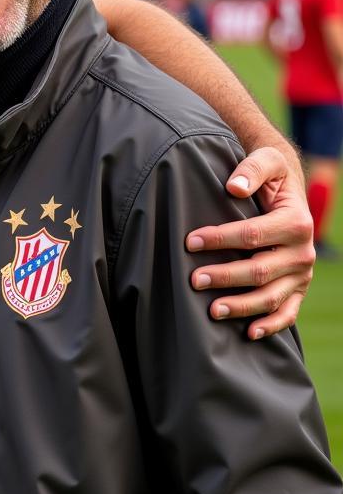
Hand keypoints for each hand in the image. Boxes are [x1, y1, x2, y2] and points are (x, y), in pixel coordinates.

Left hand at [186, 146, 313, 339]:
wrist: (287, 193)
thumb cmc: (270, 176)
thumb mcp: (267, 160)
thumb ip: (252, 169)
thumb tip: (235, 187)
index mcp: (295, 222)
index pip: (252, 234)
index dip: (220, 239)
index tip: (190, 241)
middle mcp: (302, 252)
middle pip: (259, 270)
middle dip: (225, 276)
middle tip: (193, 280)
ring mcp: (300, 274)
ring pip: (271, 296)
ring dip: (241, 306)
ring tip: (211, 311)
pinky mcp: (297, 289)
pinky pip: (287, 312)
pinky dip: (271, 325)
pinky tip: (248, 333)